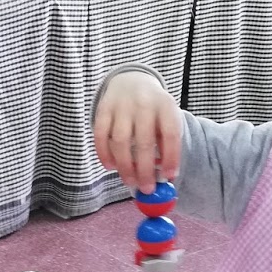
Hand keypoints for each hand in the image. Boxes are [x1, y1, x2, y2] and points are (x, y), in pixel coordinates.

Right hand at [93, 71, 181, 193]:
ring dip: (125, 166)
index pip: (170, 134)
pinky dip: (104, 154)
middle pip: (144, 141)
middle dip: (145, 170)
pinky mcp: (103, 109)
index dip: (170, 157)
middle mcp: (144, 104)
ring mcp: (121, 106)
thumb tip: (166, 177)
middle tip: (146, 189)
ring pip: (120, 141)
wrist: (131, 81)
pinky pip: (100, 135)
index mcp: (165, 106)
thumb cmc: (152, 110)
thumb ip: (166, 144)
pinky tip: (111, 166)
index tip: (169, 177)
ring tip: (130, 182)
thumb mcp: (166, 118)